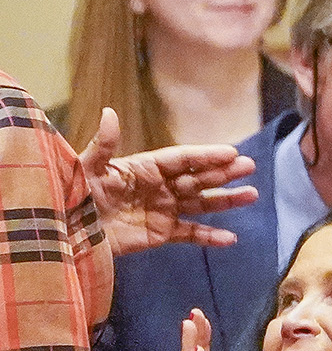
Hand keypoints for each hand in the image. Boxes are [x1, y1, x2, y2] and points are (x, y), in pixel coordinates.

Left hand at [80, 110, 257, 257]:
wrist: (62, 233)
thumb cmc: (70, 197)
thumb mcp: (85, 169)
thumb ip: (103, 145)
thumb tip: (110, 112)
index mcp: (142, 168)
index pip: (180, 159)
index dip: (205, 156)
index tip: (231, 153)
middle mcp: (157, 187)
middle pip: (197, 178)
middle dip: (223, 173)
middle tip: (249, 167)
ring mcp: (160, 211)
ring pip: (201, 203)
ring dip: (226, 200)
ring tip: (252, 195)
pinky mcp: (159, 234)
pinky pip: (190, 234)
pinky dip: (210, 237)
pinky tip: (230, 238)